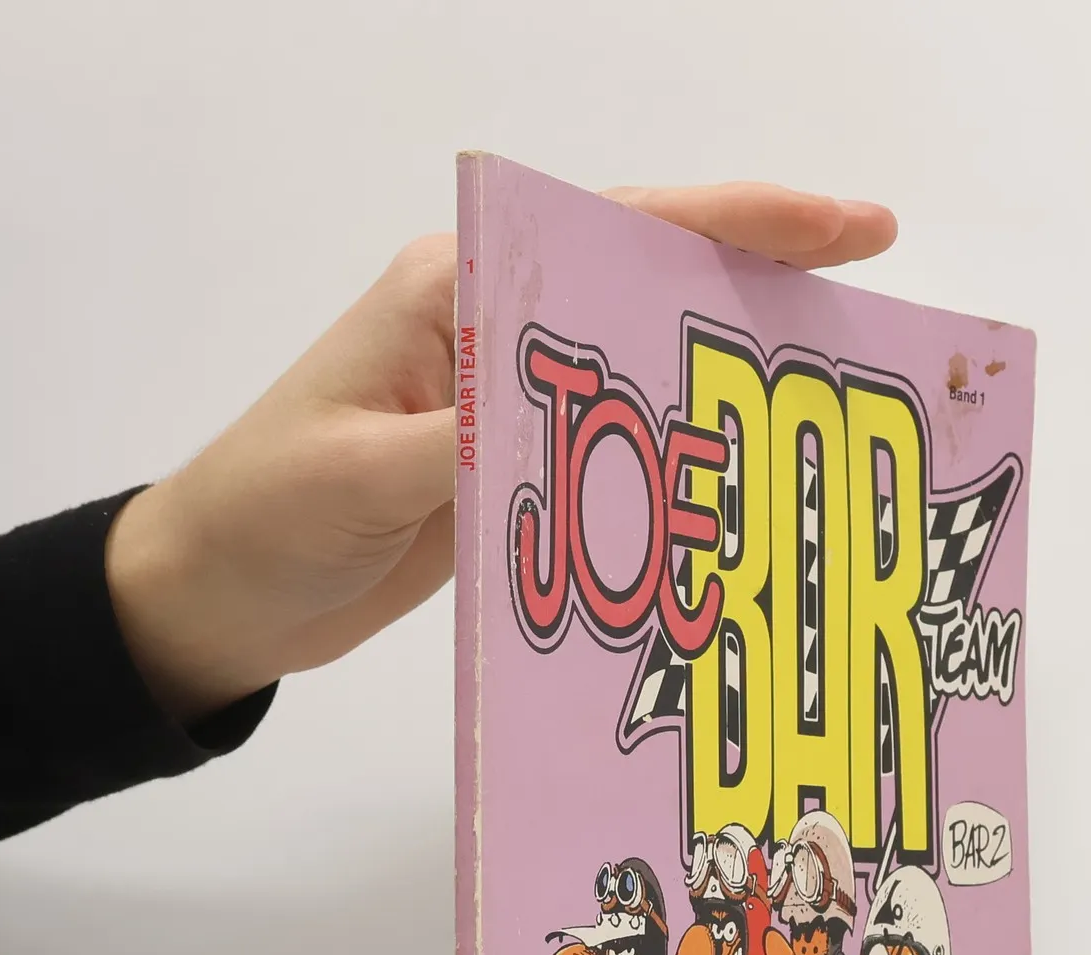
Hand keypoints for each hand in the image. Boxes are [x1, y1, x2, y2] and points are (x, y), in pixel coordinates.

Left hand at [105, 183, 896, 720]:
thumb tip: (570, 423)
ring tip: (833, 397)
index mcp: (453, 293)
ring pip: (646, 371)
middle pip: (649, 284)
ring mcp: (506, 406)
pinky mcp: (510, 476)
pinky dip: (681, 464)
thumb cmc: (262, 514)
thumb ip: (460, 442)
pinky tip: (740, 486)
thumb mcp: (353, 474)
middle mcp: (492, 333)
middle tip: (875, 297)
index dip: (737, 221)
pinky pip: (618, 456)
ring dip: (730, 377)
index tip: (842, 228)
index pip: (614, 231)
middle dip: (761, 283)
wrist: (214, 596)